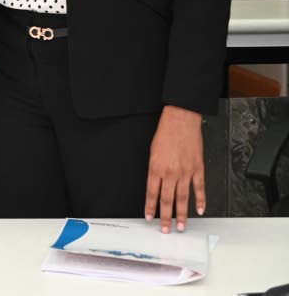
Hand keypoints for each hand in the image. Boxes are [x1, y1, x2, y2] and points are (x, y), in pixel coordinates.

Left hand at [145, 105, 205, 232]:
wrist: (181, 121)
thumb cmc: (165, 134)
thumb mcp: (152, 152)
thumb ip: (154, 170)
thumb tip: (155, 185)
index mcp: (156, 168)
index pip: (151, 193)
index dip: (150, 207)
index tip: (149, 218)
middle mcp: (170, 172)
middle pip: (167, 200)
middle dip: (166, 217)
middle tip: (166, 229)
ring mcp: (185, 172)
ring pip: (183, 198)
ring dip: (182, 214)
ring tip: (181, 226)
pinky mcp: (198, 169)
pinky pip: (199, 188)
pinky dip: (200, 200)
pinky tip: (199, 210)